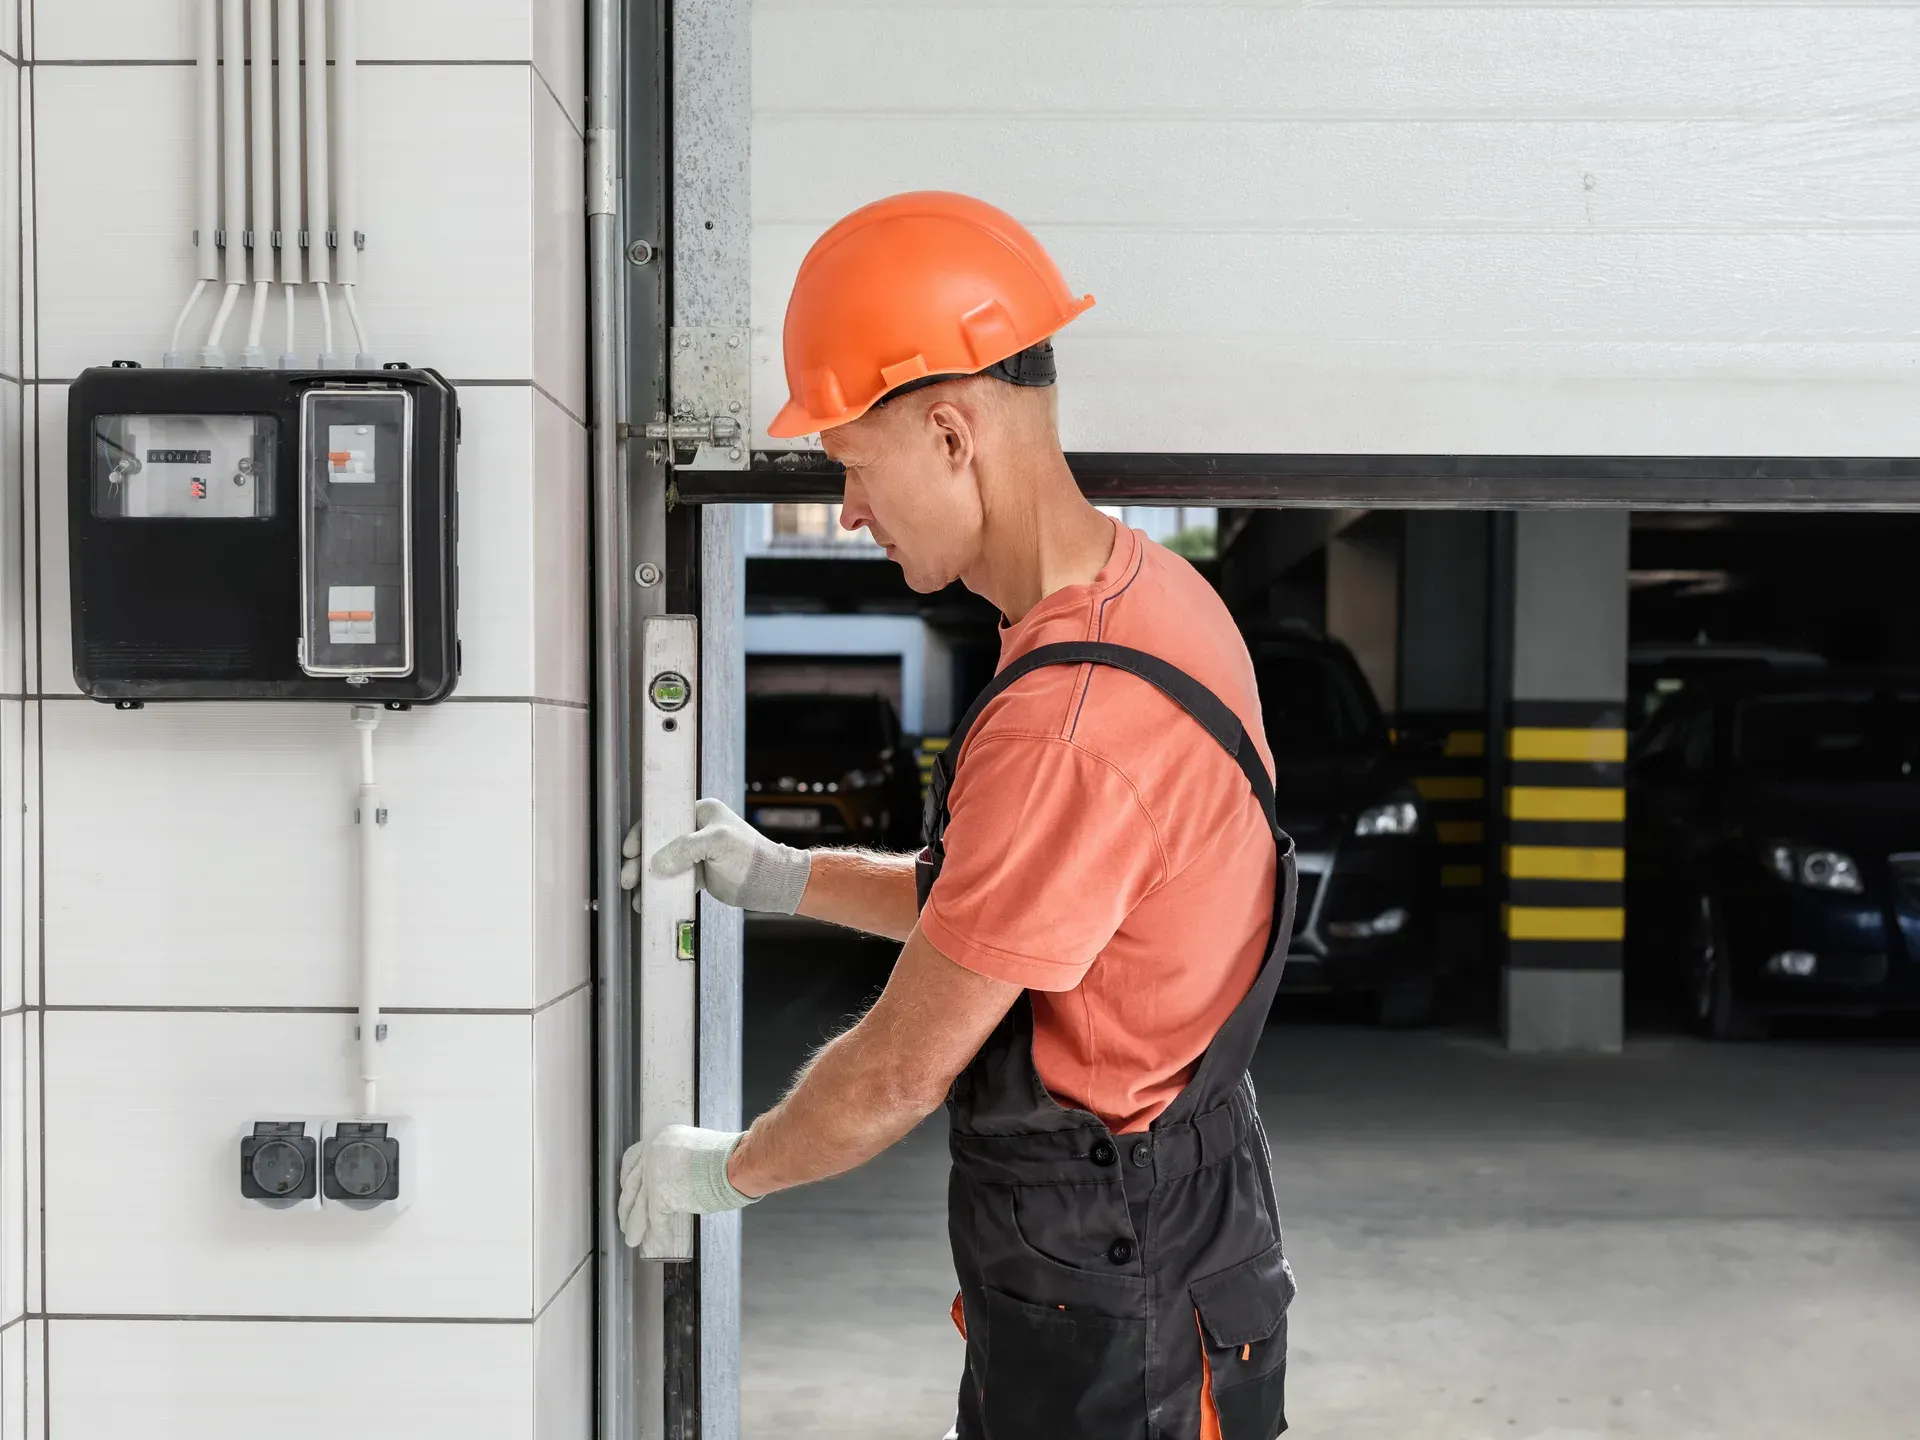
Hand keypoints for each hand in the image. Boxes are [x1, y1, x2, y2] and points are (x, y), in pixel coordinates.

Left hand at [618, 1124, 758, 1250]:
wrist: (731, 1163)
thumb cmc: (724, 1156)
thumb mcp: (693, 1149)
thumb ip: (678, 1162)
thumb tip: (675, 1179)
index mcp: (660, 1139)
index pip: (633, 1160)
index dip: (628, 1178)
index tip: (625, 1188)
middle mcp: (652, 1155)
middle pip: (632, 1185)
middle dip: (627, 1204)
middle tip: (625, 1215)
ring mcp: (653, 1176)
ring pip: (639, 1205)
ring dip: (635, 1224)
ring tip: (633, 1237)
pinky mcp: (660, 1196)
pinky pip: (656, 1220)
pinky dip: (658, 1234)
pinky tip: (657, 1244)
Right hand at [624, 797, 811, 914]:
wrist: (770, 882)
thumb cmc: (750, 856)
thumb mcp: (717, 843)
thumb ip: (685, 849)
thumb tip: (657, 863)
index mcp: (700, 813)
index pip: (664, 820)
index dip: (643, 834)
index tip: (629, 851)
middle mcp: (696, 831)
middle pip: (659, 844)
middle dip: (641, 862)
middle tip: (629, 878)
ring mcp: (697, 854)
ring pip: (664, 864)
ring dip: (649, 879)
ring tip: (638, 895)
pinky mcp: (699, 874)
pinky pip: (675, 880)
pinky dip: (663, 890)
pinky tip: (651, 900)